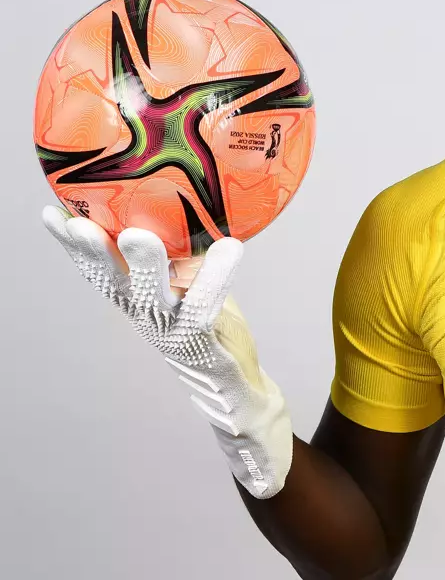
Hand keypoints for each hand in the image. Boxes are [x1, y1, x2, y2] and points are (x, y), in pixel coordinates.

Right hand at [42, 206, 292, 497]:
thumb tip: (179, 210)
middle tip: (79, 225)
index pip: (100, 273)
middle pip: (115, 285)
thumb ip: (180, 259)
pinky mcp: (203, 345)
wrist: (235, 391)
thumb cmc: (211, 333)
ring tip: (138, 236)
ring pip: (153, 300)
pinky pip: (206, 309)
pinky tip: (231, 248)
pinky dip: (217, 278)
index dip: (75, 248)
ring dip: (145, 269)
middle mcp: (148, 319)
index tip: (51, 215)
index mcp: (138, 304)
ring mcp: (172, 334)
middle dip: (95, 255)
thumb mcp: (191, 290)